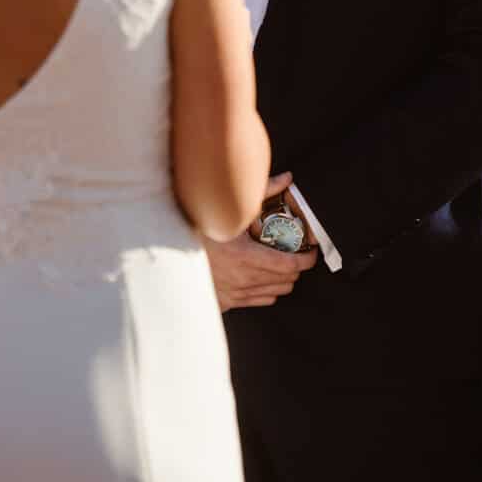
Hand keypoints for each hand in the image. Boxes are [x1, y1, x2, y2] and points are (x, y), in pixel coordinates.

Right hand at [204, 172, 317, 310]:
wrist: (170, 248)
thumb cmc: (200, 226)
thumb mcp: (232, 208)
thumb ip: (263, 191)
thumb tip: (287, 178)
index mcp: (246, 257)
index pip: (290, 265)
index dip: (307, 259)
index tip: (311, 252)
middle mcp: (242, 280)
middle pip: (286, 281)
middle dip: (296, 267)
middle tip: (295, 252)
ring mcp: (233, 294)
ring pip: (274, 293)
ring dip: (281, 279)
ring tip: (278, 263)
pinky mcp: (225, 302)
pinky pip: (256, 301)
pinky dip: (264, 289)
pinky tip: (259, 274)